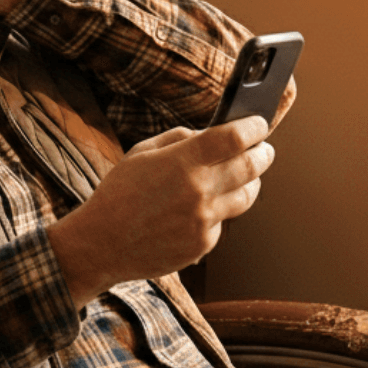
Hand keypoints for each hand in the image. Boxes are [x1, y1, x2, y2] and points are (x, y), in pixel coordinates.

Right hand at [46, 116, 274, 307]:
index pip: (234, 138)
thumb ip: (179, 139)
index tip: (258, 123)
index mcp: (181, 162)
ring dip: (252, 182)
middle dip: (264, 153)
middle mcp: (198, 190)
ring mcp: (203, 220)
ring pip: (246, 196)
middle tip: (265, 149)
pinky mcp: (203, 244)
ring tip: (246, 175)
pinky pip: (223, 221)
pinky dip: (219, 210)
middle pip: (251, 166)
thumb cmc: (118, 194)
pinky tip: (202, 207)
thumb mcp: (141, 153)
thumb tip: (211, 135)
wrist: (102, 244)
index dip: (253, 127)